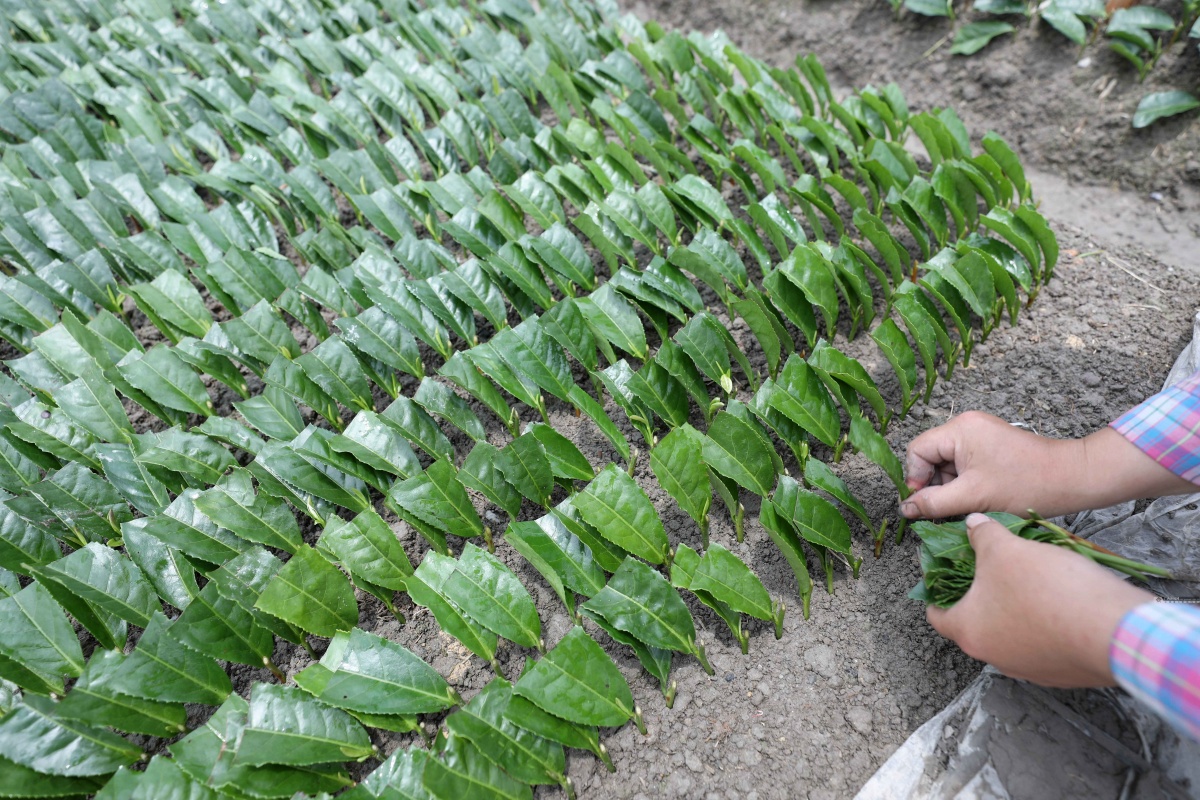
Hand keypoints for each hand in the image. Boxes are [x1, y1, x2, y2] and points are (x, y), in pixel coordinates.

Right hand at [900, 411, 1195, 519]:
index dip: (916, 479)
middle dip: (936, 484)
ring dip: (952, 485)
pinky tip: (979, 497)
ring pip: (948, 462)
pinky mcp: (992, 444)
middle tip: (950, 507)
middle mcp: (966, 425)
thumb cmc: (1023, 485)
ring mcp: (981, 433)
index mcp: (959, 429)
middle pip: (932, 456)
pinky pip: (966, 462)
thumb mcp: (972, 497)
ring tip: (969, 504)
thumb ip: (933, 503)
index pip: (918, 451)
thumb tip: (905, 509)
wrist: (1072, 478)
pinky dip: (966, 482)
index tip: (927, 504)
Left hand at [926, 514, 1152, 687]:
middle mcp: (993, 657)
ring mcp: (1028, 669)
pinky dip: (1042, 624)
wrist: (1114, 631)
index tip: (942, 575)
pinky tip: (1057, 601)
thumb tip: (971, 524)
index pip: (937, 615)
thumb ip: (982, 535)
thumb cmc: (1046, 590)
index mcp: (969, 632)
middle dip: (979, 596)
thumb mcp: (1006, 549)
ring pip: (1010, 634)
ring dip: (1013, 610)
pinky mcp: (1060, 673)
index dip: (936, 592)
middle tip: (988, 570)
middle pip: (975, 623)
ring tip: (1025, 581)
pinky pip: (1042, 644)